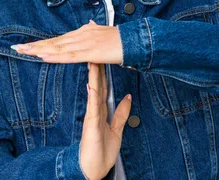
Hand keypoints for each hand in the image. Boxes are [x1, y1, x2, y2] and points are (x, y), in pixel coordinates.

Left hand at [11, 20, 123, 63]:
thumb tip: (89, 25)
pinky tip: (44, 57)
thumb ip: (94, 32)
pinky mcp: (91, 52)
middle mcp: (81, 35)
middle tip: (17, 48)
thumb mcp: (104, 33)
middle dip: (34, 46)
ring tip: (24, 51)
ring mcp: (85, 43)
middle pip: (54, 42)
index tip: (28, 46)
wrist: (134, 41)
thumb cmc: (121, 40)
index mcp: (83, 32)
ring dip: (40, 50)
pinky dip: (56, 56)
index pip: (59, 39)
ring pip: (58, 48)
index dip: (42, 43)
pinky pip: (70, 56)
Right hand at [80, 62, 131, 179]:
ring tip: (92, 62)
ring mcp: (91, 118)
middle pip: (96, 86)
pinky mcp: (90, 127)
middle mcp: (94, 111)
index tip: (102, 56)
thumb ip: (121, 113)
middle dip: (96, 69)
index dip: (103, 72)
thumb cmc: (102, 152)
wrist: (93, 171)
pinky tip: (92, 86)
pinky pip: (91, 109)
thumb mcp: (116, 130)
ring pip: (92, 94)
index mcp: (100, 111)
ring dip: (93, 78)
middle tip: (95, 51)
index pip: (102, 87)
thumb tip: (128, 97)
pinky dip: (92, 97)